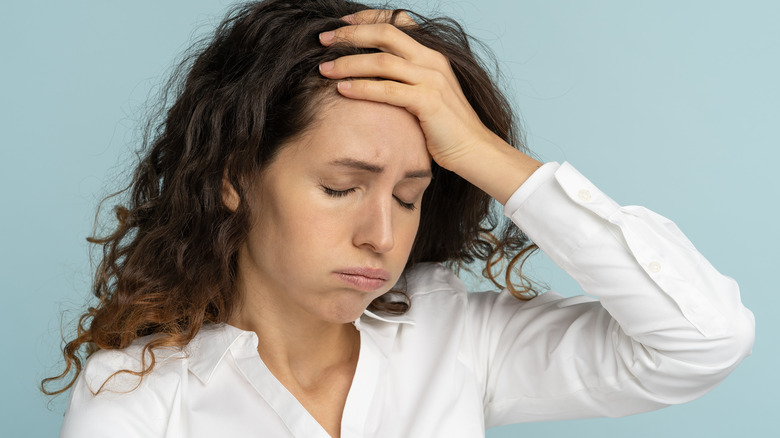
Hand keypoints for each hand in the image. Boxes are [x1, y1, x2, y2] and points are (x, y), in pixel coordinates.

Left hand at [318, 10, 541, 203]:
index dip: (366, 19)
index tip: (340, 25)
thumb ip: (405, 78)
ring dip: (349, 63)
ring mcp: (432, 79)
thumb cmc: (445, 127)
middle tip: (323, 40)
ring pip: (382, 62)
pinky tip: (342, 90)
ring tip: (325, 69)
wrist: (474, 150)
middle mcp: (432, 61)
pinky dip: (362, 88)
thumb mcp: (427, 93)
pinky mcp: (428, 101)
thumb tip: (372, 74)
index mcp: (431, 54)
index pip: (396, 23)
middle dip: (350, 36)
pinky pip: (388, 90)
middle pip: (385, 35)